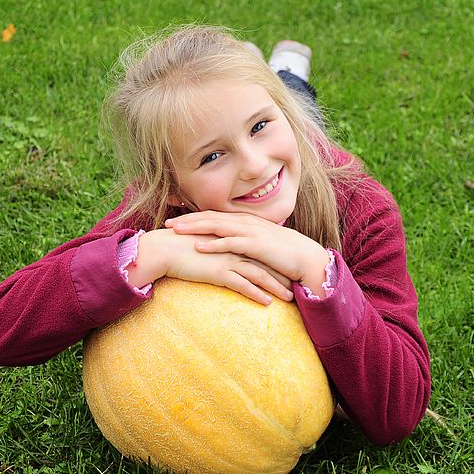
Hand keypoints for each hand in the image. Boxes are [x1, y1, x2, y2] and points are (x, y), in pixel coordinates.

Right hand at [134, 229, 293, 305]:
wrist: (164, 249)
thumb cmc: (179, 248)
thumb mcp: (203, 246)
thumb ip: (216, 249)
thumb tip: (222, 257)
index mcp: (231, 240)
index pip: (258, 251)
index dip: (274, 261)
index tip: (288, 270)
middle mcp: (233, 248)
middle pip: (264, 262)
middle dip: (283, 274)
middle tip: (297, 284)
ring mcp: (228, 259)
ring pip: (259, 274)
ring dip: (276, 287)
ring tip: (289, 298)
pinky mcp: (219, 272)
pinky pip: (243, 285)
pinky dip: (257, 294)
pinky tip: (268, 303)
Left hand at [165, 211, 330, 294]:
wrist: (306, 258)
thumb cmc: (283, 255)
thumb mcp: (260, 245)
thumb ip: (244, 243)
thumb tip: (230, 248)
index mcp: (245, 221)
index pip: (215, 215)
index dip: (193, 217)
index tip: (175, 220)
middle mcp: (246, 222)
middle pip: (211, 217)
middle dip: (187, 219)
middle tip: (166, 223)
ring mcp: (251, 232)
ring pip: (217, 226)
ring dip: (194, 228)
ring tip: (175, 231)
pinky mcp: (256, 245)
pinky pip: (230, 243)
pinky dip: (213, 243)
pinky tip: (197, 246)